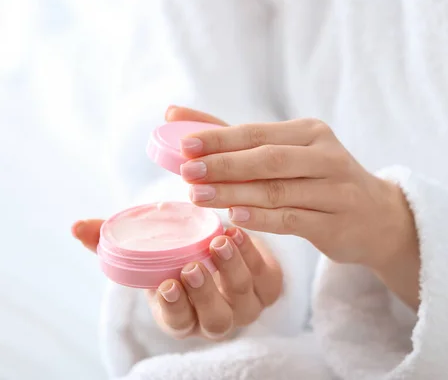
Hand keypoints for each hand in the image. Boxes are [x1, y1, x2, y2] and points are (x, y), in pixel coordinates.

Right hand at [72, 219, 281, 339]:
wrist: (224, 242)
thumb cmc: (180, 251)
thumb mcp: (148, 248)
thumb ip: (114, 242)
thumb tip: (77, 227)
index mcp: (185, 315)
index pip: (178, 323)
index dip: (173, 308)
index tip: (166, 284)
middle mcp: (217, 317)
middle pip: (215, 320)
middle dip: (204, 294)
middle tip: (193, 266)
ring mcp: (247, 303)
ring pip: (243, 297)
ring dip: (231, 270)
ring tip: (219, 242)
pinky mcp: (268, 285)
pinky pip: (264, 276)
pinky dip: (252, 255)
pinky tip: (239, 233)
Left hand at [173, 108, 419, 307]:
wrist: (377, 216)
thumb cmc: (320, 180)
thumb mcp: (289, 152)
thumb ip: (234, 136)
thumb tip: (174, 114)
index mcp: (311, 133)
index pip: (257, 133)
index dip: (220, 139)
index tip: (184, 146)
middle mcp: (326, 156)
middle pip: (268, 159)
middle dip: (224, 165)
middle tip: (187, 173)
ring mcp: (334, 190)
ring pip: (277, 190)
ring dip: (235, 193)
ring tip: (199, 197)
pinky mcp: (336, 222)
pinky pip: (293, 219)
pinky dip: (262, 218)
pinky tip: (236, 218)